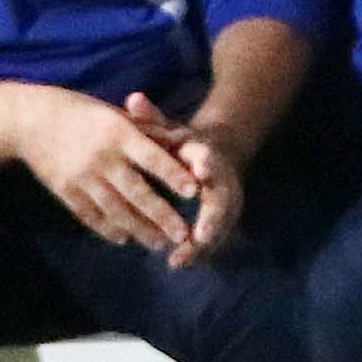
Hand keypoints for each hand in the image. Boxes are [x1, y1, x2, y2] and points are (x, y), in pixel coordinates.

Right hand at [12, 85, 203, 257]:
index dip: (173, 175)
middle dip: (162, 216)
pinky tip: (124, 239)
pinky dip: (108, 229)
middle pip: (137, 192)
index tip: (195, 192)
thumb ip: (146, 131)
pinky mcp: (64, 191)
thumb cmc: (81, 112)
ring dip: (139, 230)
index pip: (152, 158)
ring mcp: (81, 176)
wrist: (30, 119)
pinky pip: (90, 215)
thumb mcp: (114, 113)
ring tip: (160, 245)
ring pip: (115, 210)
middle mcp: (101, 157)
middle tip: (184, 235)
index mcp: (118, 132)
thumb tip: (182, 144)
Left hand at [124, 93, 249, 265]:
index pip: (210, 159)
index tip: (199, 171)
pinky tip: (178, 262)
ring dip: (202, 244)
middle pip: (223, 201)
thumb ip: (151, 118)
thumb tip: (133, 98)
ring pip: (220, 226)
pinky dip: (198, 252)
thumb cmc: (181, 142)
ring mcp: (227, 203)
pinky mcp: (223, 220)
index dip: (206, 165)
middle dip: (212, 220)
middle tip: (197, 238)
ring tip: (180, 259)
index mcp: (207, 155)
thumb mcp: (168, 127)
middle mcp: (223, 181)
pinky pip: (213, 239)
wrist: (217, 152)